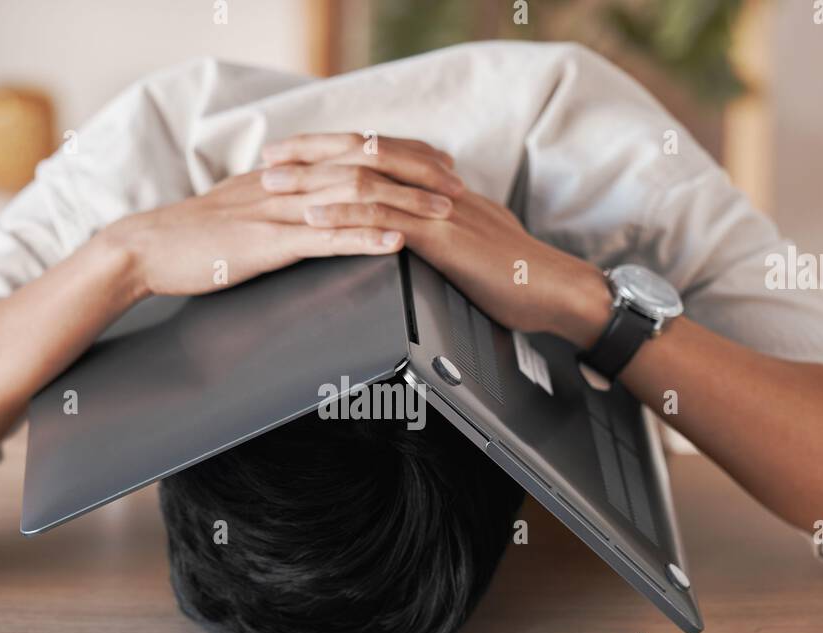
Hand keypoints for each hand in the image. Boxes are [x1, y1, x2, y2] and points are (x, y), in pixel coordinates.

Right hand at [102, 142, 459, 301]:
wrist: (144, 249)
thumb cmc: (192, 238)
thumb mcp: (243, 210)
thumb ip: (279, 202)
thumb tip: (310, 206)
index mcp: (284, 174)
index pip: (353, 151)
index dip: (400, 154)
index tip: (438, 162)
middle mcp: (286, 183)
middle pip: (364, 165)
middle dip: (417, 172)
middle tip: (457, 181)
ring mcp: (277, 211)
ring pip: (352, 198)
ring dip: (404, 204)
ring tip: (444, 214)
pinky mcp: (266, 244)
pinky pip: (323, 237)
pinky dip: (364, 239)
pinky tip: (395, 244)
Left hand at [262, 132, 610, 346]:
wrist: (554, 291)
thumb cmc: (516, 278)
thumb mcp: (472, 243)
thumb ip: (442, 232)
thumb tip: (416, 234)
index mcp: (439, 188)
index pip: (377, 156)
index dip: (333, 151)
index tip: (294, 155)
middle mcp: (435, 188)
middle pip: (362, 155)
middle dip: (310, 155)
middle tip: (269, 158)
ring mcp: (437, 209)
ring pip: (365, 180)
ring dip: (313, 180)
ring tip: (273, 184)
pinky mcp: (441, 237)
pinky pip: (385, 217)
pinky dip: (344, 213)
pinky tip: (313, 216)